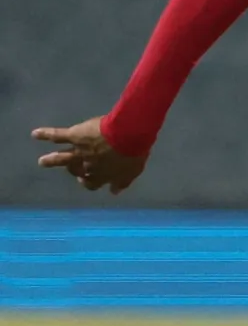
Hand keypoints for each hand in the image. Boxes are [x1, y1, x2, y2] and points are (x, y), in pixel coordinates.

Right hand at [32, 116, 146, 193]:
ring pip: (62, 157)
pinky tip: (35, 134)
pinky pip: (57, 135)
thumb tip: (114, 192)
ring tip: (42, 162)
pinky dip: (45, 134)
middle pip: (77, 171)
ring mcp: (80, 151)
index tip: (87, 181)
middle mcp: (88, 165)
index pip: (92, 183)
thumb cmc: (134, 153)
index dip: (89, 182)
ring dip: (51, 160)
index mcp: (103, 175)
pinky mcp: (74, 136)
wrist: (128, 135)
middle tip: (72, 171)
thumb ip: (122, 182)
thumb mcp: (132, 171)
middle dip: (74, 172)